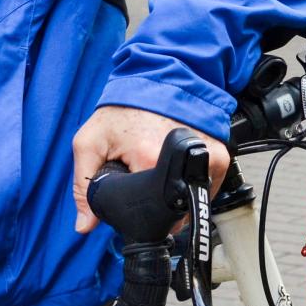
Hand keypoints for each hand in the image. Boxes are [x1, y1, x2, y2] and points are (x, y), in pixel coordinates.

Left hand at [71, 105, 230, 234]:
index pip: (146, 214)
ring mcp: (208, 159)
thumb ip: (83, 185)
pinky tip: (177, 164)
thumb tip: (84, 227)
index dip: (136, 213)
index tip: (130, 193)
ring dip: (175, 194)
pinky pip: (207, 187)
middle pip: (171, 213)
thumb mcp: (90, 141)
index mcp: (150, 159)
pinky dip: (192, 184)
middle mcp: (184, 161)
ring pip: (190, 202)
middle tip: (143, 173)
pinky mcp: (222, 156)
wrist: (158, 78)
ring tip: (159, 163)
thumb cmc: (122, 109)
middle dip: (154, 203)